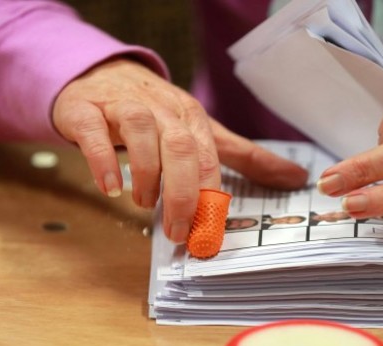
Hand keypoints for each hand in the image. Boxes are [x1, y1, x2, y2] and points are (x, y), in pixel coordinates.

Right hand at [52, 59, 306, 242]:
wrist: (103, 75)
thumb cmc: (159, 113)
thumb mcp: (205, 133)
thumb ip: (247, 157)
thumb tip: (296, 177)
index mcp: (193, 120)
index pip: (210, 158)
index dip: (212, 196)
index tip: (210, 234)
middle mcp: (163, 111)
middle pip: (181, 147)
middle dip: (184, 193)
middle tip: (179, 231)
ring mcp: (123, 108)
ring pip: (141, 132)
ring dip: (147, 174)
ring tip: (146, 203)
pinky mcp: (86, 111)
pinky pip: (94, 134)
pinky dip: (104, 160)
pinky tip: (111, 187)